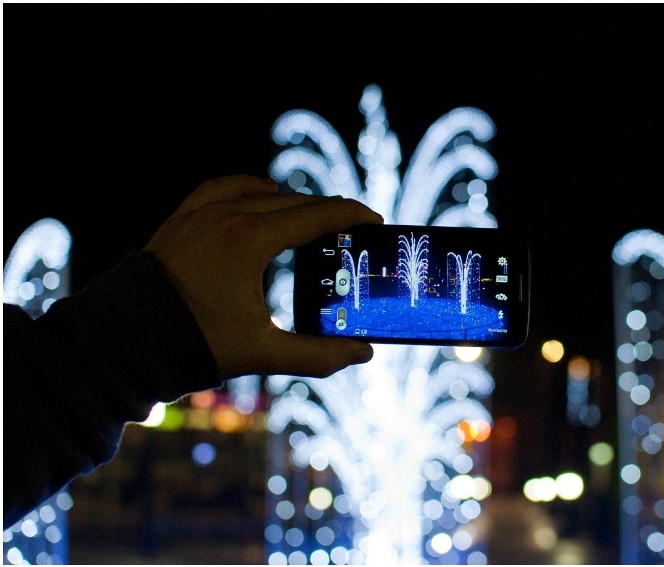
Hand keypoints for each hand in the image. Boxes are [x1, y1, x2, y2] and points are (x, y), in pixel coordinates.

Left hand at [143, 175, 382, 377]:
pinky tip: (262, 193)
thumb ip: (318, 355)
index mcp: (250, 240)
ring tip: (313, 219)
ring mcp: (200, 213)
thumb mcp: (261, 352)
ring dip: (293, 203)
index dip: (351, 216)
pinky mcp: (181, 219)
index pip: (317, 216)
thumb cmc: (192, 344)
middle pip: (294, 202)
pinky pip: (222, 187)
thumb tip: (362, 353)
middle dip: (328, 212)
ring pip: (260, 194)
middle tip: (351, 229)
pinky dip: (249, 188)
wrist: (123, 341)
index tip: (374, 221)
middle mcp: (226, 216)